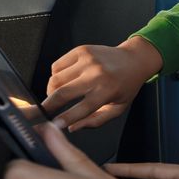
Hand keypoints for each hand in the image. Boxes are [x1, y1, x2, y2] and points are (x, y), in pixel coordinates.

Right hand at [42, 37, 161, 130]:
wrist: (134, 59)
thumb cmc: (126, 85)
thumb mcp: (117, 108)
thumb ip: (95, 120)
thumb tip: (72, 127)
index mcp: (108, 90)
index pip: (81, 108)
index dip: (64, 118)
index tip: (53, 125)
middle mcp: (97, 74)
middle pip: (62, 92)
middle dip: (48, 105)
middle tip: (44, 112)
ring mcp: (88, 60)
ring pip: (55, 79)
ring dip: (52, 91)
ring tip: (60, 95)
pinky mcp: (81, 50)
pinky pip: (56, 66)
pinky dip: (56, 76)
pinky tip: (65, 80)